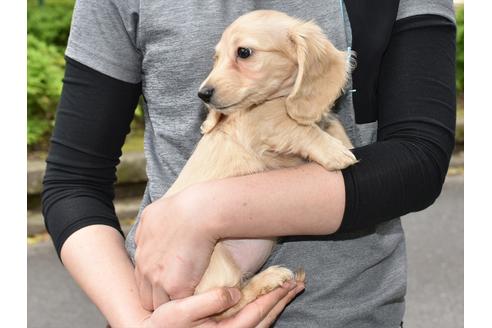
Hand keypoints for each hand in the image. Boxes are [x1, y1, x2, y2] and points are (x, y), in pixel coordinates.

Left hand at [134, 190, 217, 309]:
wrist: (198, 213)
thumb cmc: (184, 206)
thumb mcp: (155, 211)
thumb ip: (149, 224)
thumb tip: (152, 226)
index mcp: (141, 246)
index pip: (142, 273)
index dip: (154, 278)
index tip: (169, 277)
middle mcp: (144, 265)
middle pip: (145, 293)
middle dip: (157, 295)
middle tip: (176, 293)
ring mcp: (157, 279)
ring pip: (158, 303)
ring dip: (171, 303)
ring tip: (187, 303)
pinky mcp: (176, 288)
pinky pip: (178, 306)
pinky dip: (187, 305)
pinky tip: (197, 302)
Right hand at [141, 281, 304, 327]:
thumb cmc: (164, 324)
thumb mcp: (181, 310)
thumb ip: (210, 301)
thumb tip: (236, 292)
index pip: (257, 312)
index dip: (274, 297)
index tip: (288, 282)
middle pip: (266, 318)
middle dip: (282, 300)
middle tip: (297, 284)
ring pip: (263, 321)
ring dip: (277, 304)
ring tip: (288, 289)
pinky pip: (254, 320)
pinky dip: (265, 308)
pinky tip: (267, 298)